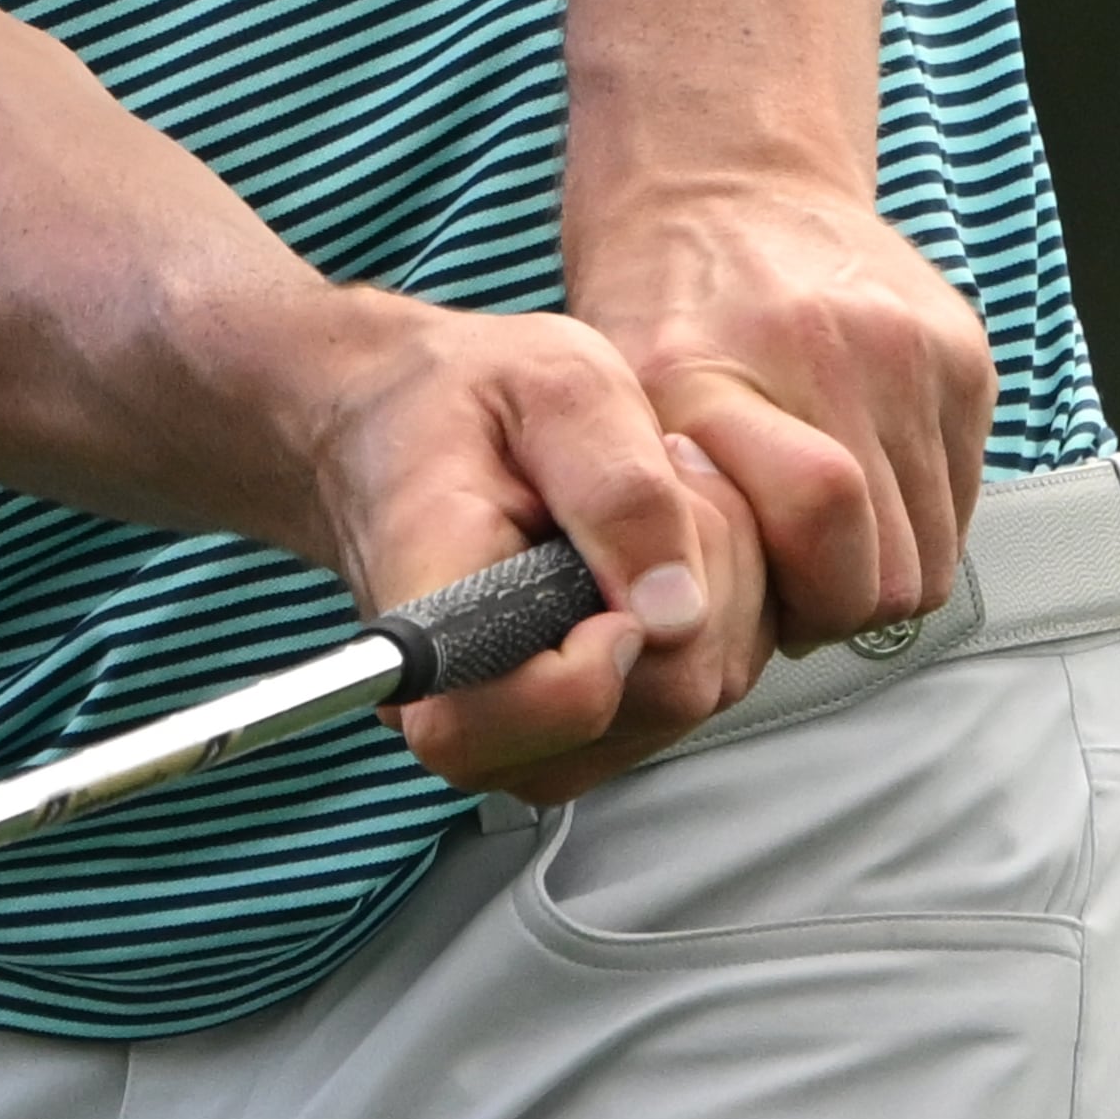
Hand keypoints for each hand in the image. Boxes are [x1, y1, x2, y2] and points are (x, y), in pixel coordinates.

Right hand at [291, 281, 771, 804]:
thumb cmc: (456, 392)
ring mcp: (533, 732)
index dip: (597, 665)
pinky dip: (717, 606)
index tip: (616, 563)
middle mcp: (468, 707)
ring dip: (717, 580)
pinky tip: (661, 542)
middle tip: (663, 466)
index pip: (505, 721)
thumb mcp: (549, 386)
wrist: (402, 414)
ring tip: (654, 497)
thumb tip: (677, 613)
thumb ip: (618, 491)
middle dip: (701, 569)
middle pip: (661, 697)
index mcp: (427, 620)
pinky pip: (706, 687)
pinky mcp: (587, 728)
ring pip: (700, 693)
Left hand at [567, 163, 993, 657]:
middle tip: (786, 570)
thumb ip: (659, 520)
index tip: (755, 599)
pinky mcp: (963, 348)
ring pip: (935, 556)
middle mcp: (820, 351)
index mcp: (709, 370)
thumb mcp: (614, 407)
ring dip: (881, 565)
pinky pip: (966, 498)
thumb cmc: (656, 300)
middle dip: (837, 603)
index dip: (796, 601)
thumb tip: (707, 643)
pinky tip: (859, 469)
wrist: (722, 169)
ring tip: (816, 522)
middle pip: (887, 573)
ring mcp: (905, 346)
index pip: (820, 525)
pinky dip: (918, 512)